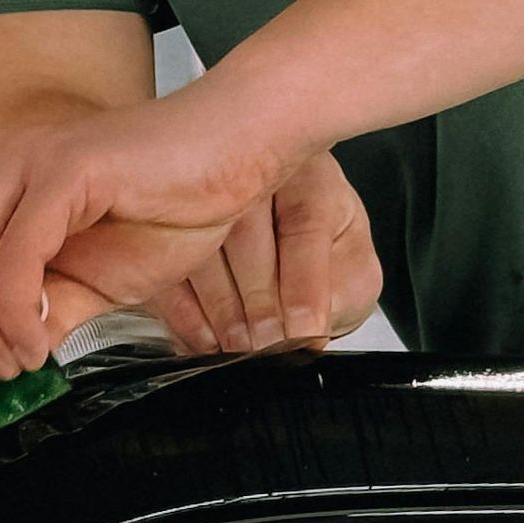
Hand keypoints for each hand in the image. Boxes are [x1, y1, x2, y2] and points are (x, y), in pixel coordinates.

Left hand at [0, 82, 284, 398]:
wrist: (237, 150)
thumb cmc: (177, 206)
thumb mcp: (101, 281)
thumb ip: (51, 312)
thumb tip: (14, 362)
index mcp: (1, 191)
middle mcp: (1, 168)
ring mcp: (29, 161)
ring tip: (11, 371)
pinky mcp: (65, 167)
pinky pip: (18, 249)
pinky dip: (15, 307)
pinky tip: (36, 344)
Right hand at [147, 157, 381, 356]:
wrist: (297, 253)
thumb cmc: (328, 258)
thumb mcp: (355, 273)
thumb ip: (342, 292)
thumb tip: (307, 327)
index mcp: (311, 178)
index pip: (304, 224)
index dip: (303, 285)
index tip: (303, 331)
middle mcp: (254, 174)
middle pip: (244, 233)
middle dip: (257, 302)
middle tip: (266, 345)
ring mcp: (204, 197)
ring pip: (201, 249)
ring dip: (220, 310)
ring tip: (239, 348)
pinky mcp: (170, 230)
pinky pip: (168, 271)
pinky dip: (184, 314)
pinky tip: (207, 340)